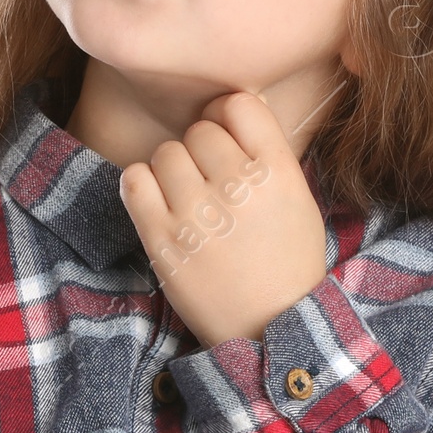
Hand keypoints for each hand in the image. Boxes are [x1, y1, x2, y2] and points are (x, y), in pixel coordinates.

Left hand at [119, 91, 327, 347]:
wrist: (270, 328)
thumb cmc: (286, 262)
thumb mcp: (298, 199)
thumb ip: (268, 153)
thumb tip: (230, 107)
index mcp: (278, 173)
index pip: (240, 104)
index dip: (227, 115)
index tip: (225, 135)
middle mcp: (238, 187)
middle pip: (200, 130)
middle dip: (201, 150)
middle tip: (208, 180)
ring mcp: (197, 214)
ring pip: (166, 153)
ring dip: (171, 170)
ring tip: (185, 198)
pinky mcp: (162, 239)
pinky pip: (134, 180)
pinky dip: (140, 184)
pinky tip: (156, 202)